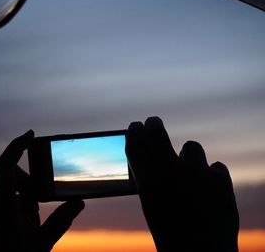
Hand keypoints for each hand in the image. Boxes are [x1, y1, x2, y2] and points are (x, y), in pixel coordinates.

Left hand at [0, 130, 83, 251]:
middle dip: (31, 184)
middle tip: (42, 203)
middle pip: (13, 177)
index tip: (31, 133)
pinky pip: (10, 199)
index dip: (16, 146)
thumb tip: (79, 202)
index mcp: (2, 206)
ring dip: (28, 199)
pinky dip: (23, 205)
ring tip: (34, 223)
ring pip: (13, 189)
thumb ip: (61, 221)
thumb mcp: (42, 243)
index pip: (5, 166)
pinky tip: (29, 224)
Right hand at [126, 117, 238, 251]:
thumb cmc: (169, 233)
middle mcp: (170, 171)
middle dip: (154, 124)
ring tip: (189, 170)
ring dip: (188, 156)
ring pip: (191, 147)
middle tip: (153, 122)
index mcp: (148, 180)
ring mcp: (198, 173)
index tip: (135, 126)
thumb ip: (150, 178)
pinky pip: (215, 167)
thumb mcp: (151, 204)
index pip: (135, 143)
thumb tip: (149, 155)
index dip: (134, 131)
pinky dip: (211, 175)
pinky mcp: (221, 181)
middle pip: (157, 132)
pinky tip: (209, 190)